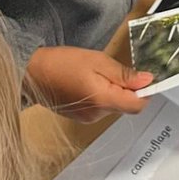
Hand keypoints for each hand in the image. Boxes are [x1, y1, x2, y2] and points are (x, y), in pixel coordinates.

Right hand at [26, 46, 153, 122]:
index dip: (144, 92)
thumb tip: (147, 81)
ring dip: (112, 91)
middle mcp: (96, 115)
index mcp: (103, 100)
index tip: (141, 78)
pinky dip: (100, 96)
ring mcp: (87, 118)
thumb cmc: (61, 63)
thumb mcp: (97, 61)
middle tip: (109, 70)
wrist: (31, 73)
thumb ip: (123, 74)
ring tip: (94, 75)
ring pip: (113, 106)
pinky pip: (100, 108)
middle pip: (126, 105)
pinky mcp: (80, 117)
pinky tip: (87, 83)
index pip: (137, 105)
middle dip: (125, 88)